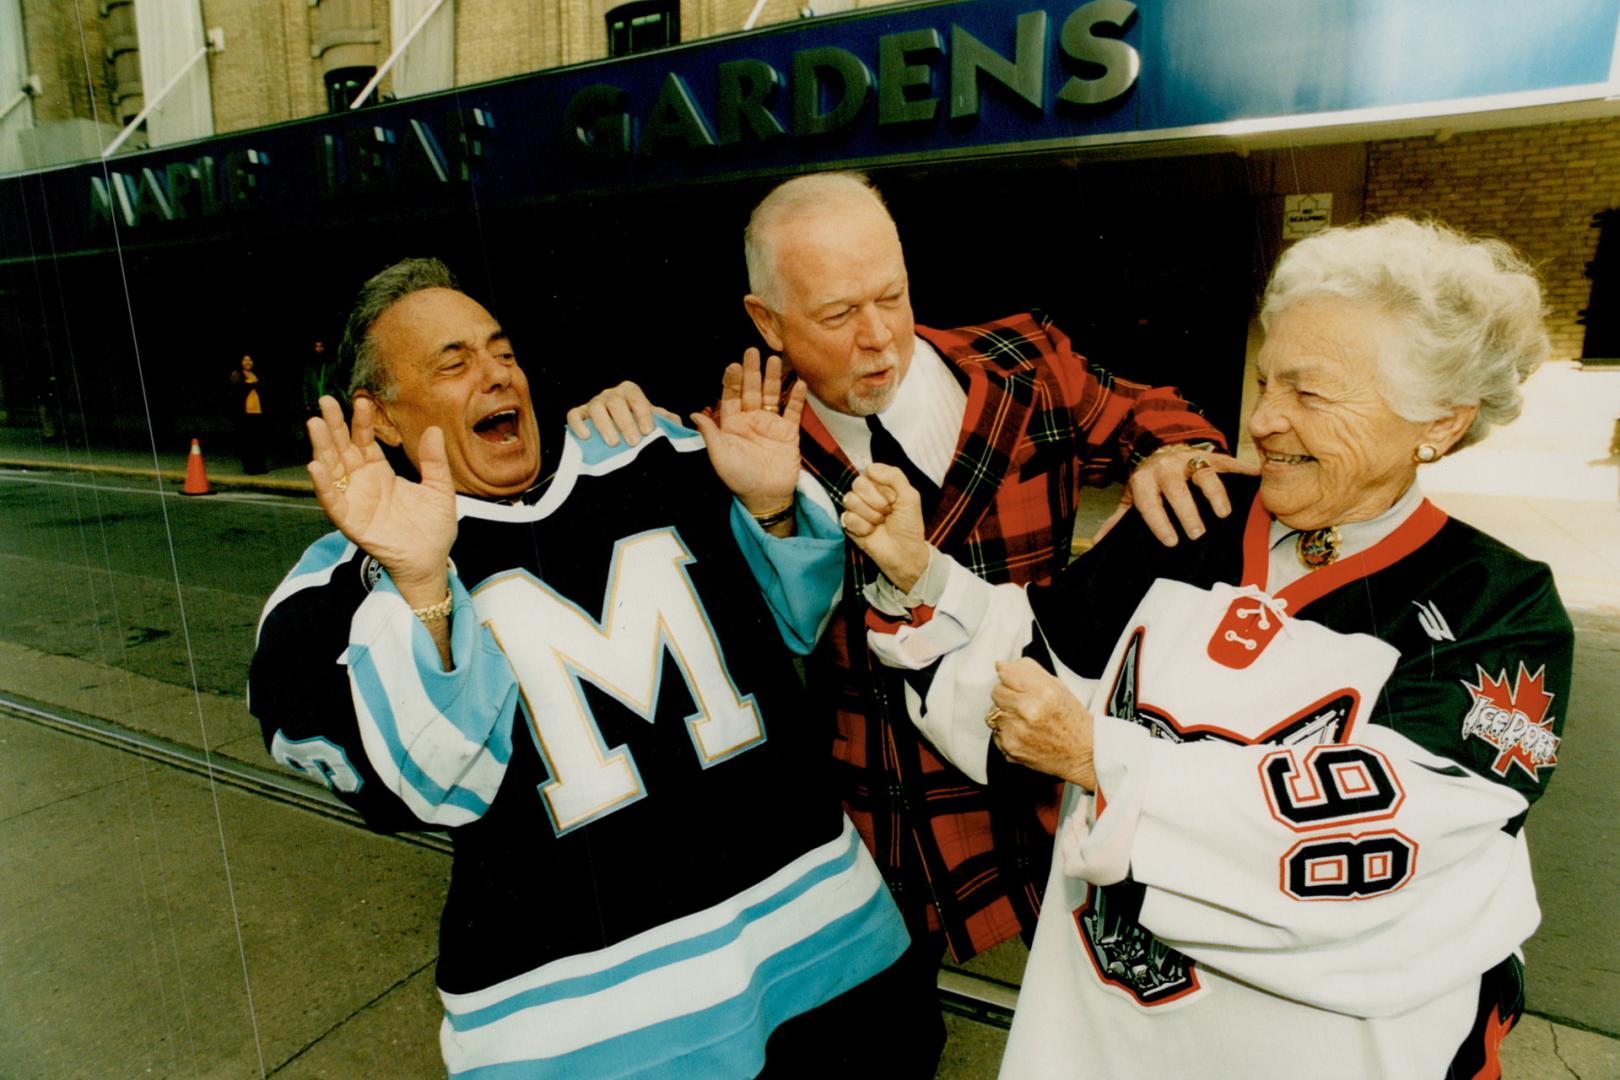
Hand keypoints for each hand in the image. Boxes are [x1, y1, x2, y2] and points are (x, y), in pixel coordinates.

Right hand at [306, 395, 456, 605]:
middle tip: (325, 401)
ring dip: (322, 448)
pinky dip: (322, 485)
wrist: (432, 560)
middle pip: (342, 449)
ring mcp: (354, 501)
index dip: (361, 422)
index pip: (364, 441)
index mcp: (380, 473)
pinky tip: (315, 466)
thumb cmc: (433, 527)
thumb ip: (434, 461)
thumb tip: (433, 429)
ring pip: (331, 470)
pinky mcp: (350, 522)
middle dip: (333, 426)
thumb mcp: (439, 488)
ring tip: (315, 424)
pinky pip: (332, 502)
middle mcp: (362, 483)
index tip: (360, 401)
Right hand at [565, 380, 680, 446]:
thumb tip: (677, 424)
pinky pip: (574, 415)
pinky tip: (587, 437)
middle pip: (615, 402)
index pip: (635, 397)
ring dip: (604, 425)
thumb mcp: (654, 421)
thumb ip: (667, 421)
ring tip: (613, 443)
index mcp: (629, 391)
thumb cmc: (638, 425)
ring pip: (595, 408)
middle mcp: (610, 394)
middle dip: (625, 423)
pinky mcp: (579, 414)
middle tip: (633, 442)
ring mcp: (593, 403)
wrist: (619, 432)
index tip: (648, 431)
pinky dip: (578, 424)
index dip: (642, 413)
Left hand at [690, 348, 806, 518]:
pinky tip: (799, 384)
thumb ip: (710, 433)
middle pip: (751, 390)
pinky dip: (796, 398)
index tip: (733, 365)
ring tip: (775, 359)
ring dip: (773, 378)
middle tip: (752, 351)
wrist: (766, 497)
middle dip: (752, 371)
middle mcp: (751, 420)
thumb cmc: (739, 478)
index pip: (731, 397)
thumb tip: (695, 413)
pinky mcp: (789, 433)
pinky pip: (793, 412)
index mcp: (732, 424)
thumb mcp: (720, 456)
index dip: (732, 381)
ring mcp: (770, 425)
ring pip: (771, 396)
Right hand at [840, 462, 929, 591]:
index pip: (869, 471)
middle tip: (887, 513)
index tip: (893, 499)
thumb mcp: (910, 497)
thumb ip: (895, 477)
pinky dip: (862, 527)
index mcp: (881, 484)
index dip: (881, 486)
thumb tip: (870, 468)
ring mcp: (856, 509)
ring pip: (850, 500)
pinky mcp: (848, 524)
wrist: (904, 553)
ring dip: (870, 515)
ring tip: (879, 523)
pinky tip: (871, 532)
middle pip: (857, 484)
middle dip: (876, 502)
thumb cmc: (909, 527)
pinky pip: (847, 517)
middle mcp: (866, 494)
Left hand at [990, 658, 1095, 789]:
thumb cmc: (1071, 718)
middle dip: (1007, 695)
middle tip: (1023, 704)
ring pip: (994, 713)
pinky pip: (996, 733)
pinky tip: (1024, 735)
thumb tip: (1001, 665)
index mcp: (1042, 692)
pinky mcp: (1010, 748)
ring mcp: (1017, 731)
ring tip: (1026, 721)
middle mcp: (1028, 711)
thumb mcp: (1057, 687)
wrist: (1084, 753)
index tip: (1015, 682)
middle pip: (996, 692)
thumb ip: (1028, 671)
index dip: (1010, 677)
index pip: (1006, 673)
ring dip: (1006, 715)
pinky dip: (1007, 733)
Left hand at [1094, 447, 1258, 545]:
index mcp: (1144, 480)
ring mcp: (1190, 459)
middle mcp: (1166, 467)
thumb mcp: (1131, 496)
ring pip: (1203, 473)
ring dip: (1214, 493)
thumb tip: (1099, 541)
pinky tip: (1257, 479)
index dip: (1158, 521)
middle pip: (1177, 489)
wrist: (1161, 443)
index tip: (1171, 541)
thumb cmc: (1148, 478)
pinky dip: (1243, 470)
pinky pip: (1228, 461)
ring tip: (1224, 514)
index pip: (1149, 501)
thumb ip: (1119, 518)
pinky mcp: (1211, 454)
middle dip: (1187, 512)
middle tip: (1197, 534)